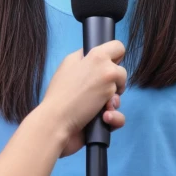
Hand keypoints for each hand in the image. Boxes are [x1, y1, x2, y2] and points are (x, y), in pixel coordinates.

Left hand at [41, 40, 126, 156]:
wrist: (57, 126)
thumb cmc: (72, 92)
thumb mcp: (93, 61)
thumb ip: (106, 56)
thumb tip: (112, 63)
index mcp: (88, 60)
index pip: (112, 50)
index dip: (115, 58)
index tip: (111, 68)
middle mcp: (92, 78)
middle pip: (119, 76)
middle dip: (117, 84)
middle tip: (108, 89)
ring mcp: (95, 100)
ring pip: (118, 98)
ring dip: (114, 104)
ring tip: (105, 109)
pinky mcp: (98, 120)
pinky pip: (117, 117)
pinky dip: (114, 118)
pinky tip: (105, 119)